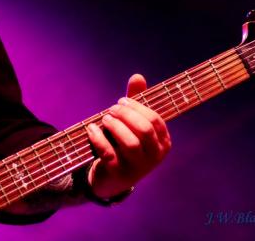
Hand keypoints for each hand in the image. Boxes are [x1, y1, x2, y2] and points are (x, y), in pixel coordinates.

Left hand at [85, 73, 171, 199]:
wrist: (111, 179)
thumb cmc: (124, 144)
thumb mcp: (132, 123)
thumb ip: (136, 101)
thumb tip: (137, 76)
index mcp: (163, 143)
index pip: (155, 120)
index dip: (137, 107)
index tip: (121, 101)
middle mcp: (155, 157)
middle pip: (145, 130)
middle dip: (126, 115)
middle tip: (111, 109)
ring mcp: (138, 168)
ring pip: (131, 143)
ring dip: (115, 126)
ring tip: (104, 119)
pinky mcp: (119, 174)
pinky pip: (109, 154)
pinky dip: (98, 139)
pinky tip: (91, 129)